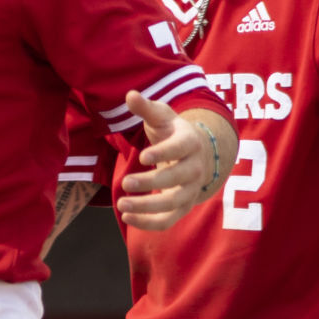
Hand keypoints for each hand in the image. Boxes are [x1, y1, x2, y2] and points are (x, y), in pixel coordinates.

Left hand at [116, 95, 219, 229]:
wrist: (195, 152)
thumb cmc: (172, 131)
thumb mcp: (161, 116)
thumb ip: (145, 108)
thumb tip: (130, 95)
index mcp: (190, 142)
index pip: (180, 149)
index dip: (163, 152)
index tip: (142, 156)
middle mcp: (195, 168)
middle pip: (177, 179)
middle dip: (151, 182)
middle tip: (125, 183)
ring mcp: (191, 189)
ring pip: (174, 204)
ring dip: (148, 207)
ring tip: (122, 204)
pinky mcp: (183, 206)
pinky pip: (169, 220)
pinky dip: (149, 223)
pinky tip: (127, 218)